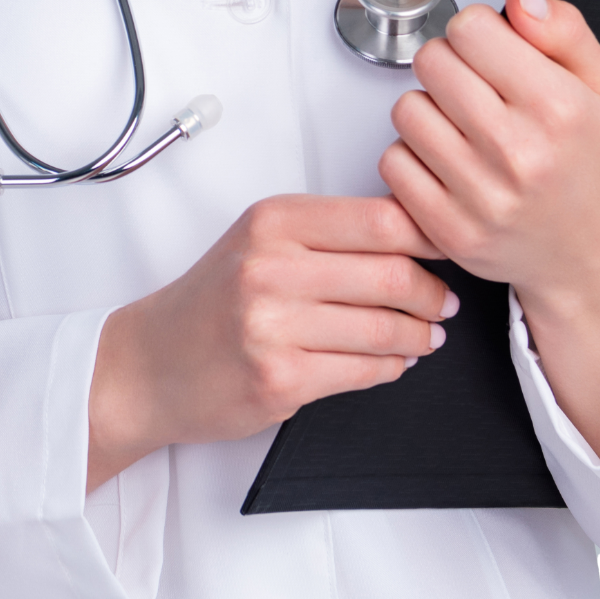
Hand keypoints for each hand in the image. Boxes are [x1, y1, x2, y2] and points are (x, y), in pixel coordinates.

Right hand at [87, 195, 457, 490]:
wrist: (151, 364)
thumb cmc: (214, 299)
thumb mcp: (263, 240)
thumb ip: (329, 232)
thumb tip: (415, 232)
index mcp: (275, 221)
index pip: (380, 219)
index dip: (429, 236)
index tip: (448, 247)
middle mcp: (272, 267)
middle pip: (391, 274)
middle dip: (434, 293)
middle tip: (446, 302)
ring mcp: (273, 326)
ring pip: (383, 328)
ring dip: (419, 335)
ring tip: (427, 334)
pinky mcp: (278, 379)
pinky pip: (362, 372)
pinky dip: (391, 368)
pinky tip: (393, 361)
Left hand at [377, 0, 599, 458]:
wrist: (589, 251)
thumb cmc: (589, 162)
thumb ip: (563, 28)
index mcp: (559, 109)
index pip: (470, 28)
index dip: (477, 31)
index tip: (490, 50)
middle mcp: (519, 154)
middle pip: (432, 62)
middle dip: (450, 63)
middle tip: (476, 86)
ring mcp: (481, 197)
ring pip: (406, 110)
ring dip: (428, 108)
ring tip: (463, 124)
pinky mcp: (448, 230)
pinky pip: (393, 162)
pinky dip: (414, 155)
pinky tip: (448, 160)